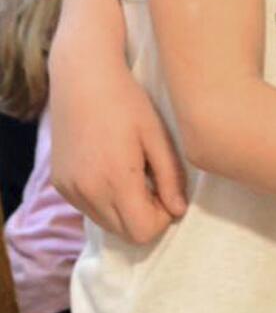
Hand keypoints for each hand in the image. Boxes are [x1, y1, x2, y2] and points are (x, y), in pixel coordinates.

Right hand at [49, 63, 186, 243]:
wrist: (83, 79)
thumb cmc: (127, 102)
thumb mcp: (156, 135)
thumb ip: (169, 176)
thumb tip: (179, 211)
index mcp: (116, 180)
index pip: (143, 232)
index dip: (162, 217)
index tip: (168, 190)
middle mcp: (88, 193)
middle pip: (124, 233)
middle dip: (145, 215)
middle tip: (154, 181)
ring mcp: (70, 191)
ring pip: (105, 224)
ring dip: (125, 209)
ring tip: (135, 172)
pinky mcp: (60, 185)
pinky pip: (88, 209)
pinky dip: (105, 200)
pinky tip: (113, 168)